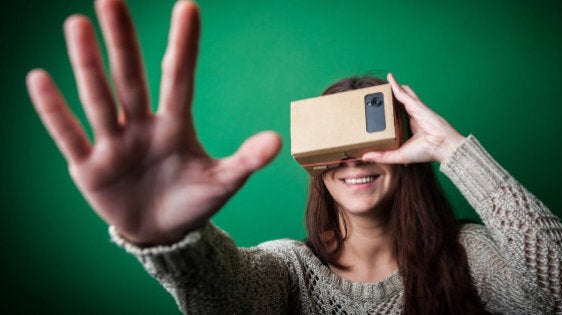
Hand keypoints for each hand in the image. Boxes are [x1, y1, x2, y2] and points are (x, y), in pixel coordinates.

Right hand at [26, 0, 280, 245]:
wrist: (163, 232)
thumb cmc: (192, 200)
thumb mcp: (222, 182)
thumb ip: (245, 160)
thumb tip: (278, 140)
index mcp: (175, 125)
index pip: (179, 78)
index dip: (184, 45)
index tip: (188, 6)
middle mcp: (141, 125)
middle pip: (131, 77)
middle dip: (123, 40)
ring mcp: (114, 143)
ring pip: (99, 99)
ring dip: (87, 65)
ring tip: (77, 24)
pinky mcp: (89, 167)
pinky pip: (69, 135)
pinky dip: (54, 111)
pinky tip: (39, 79)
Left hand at [362, 73, 464, 163]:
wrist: (441, 146)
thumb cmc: (426, 151)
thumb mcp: (399, 155)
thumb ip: (382, 156)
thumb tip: (365, 157)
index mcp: (411, 128)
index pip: (399, 118)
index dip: (390, 115)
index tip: (380, 114)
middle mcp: (413, 117)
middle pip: (399, 105)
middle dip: (390, 101)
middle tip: (378, 97)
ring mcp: (415, 109)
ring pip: (402, 96)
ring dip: (393, 90)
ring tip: (383, 85)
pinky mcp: (415, 105)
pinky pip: (403, 92)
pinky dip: (395, 85)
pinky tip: (389, 78)